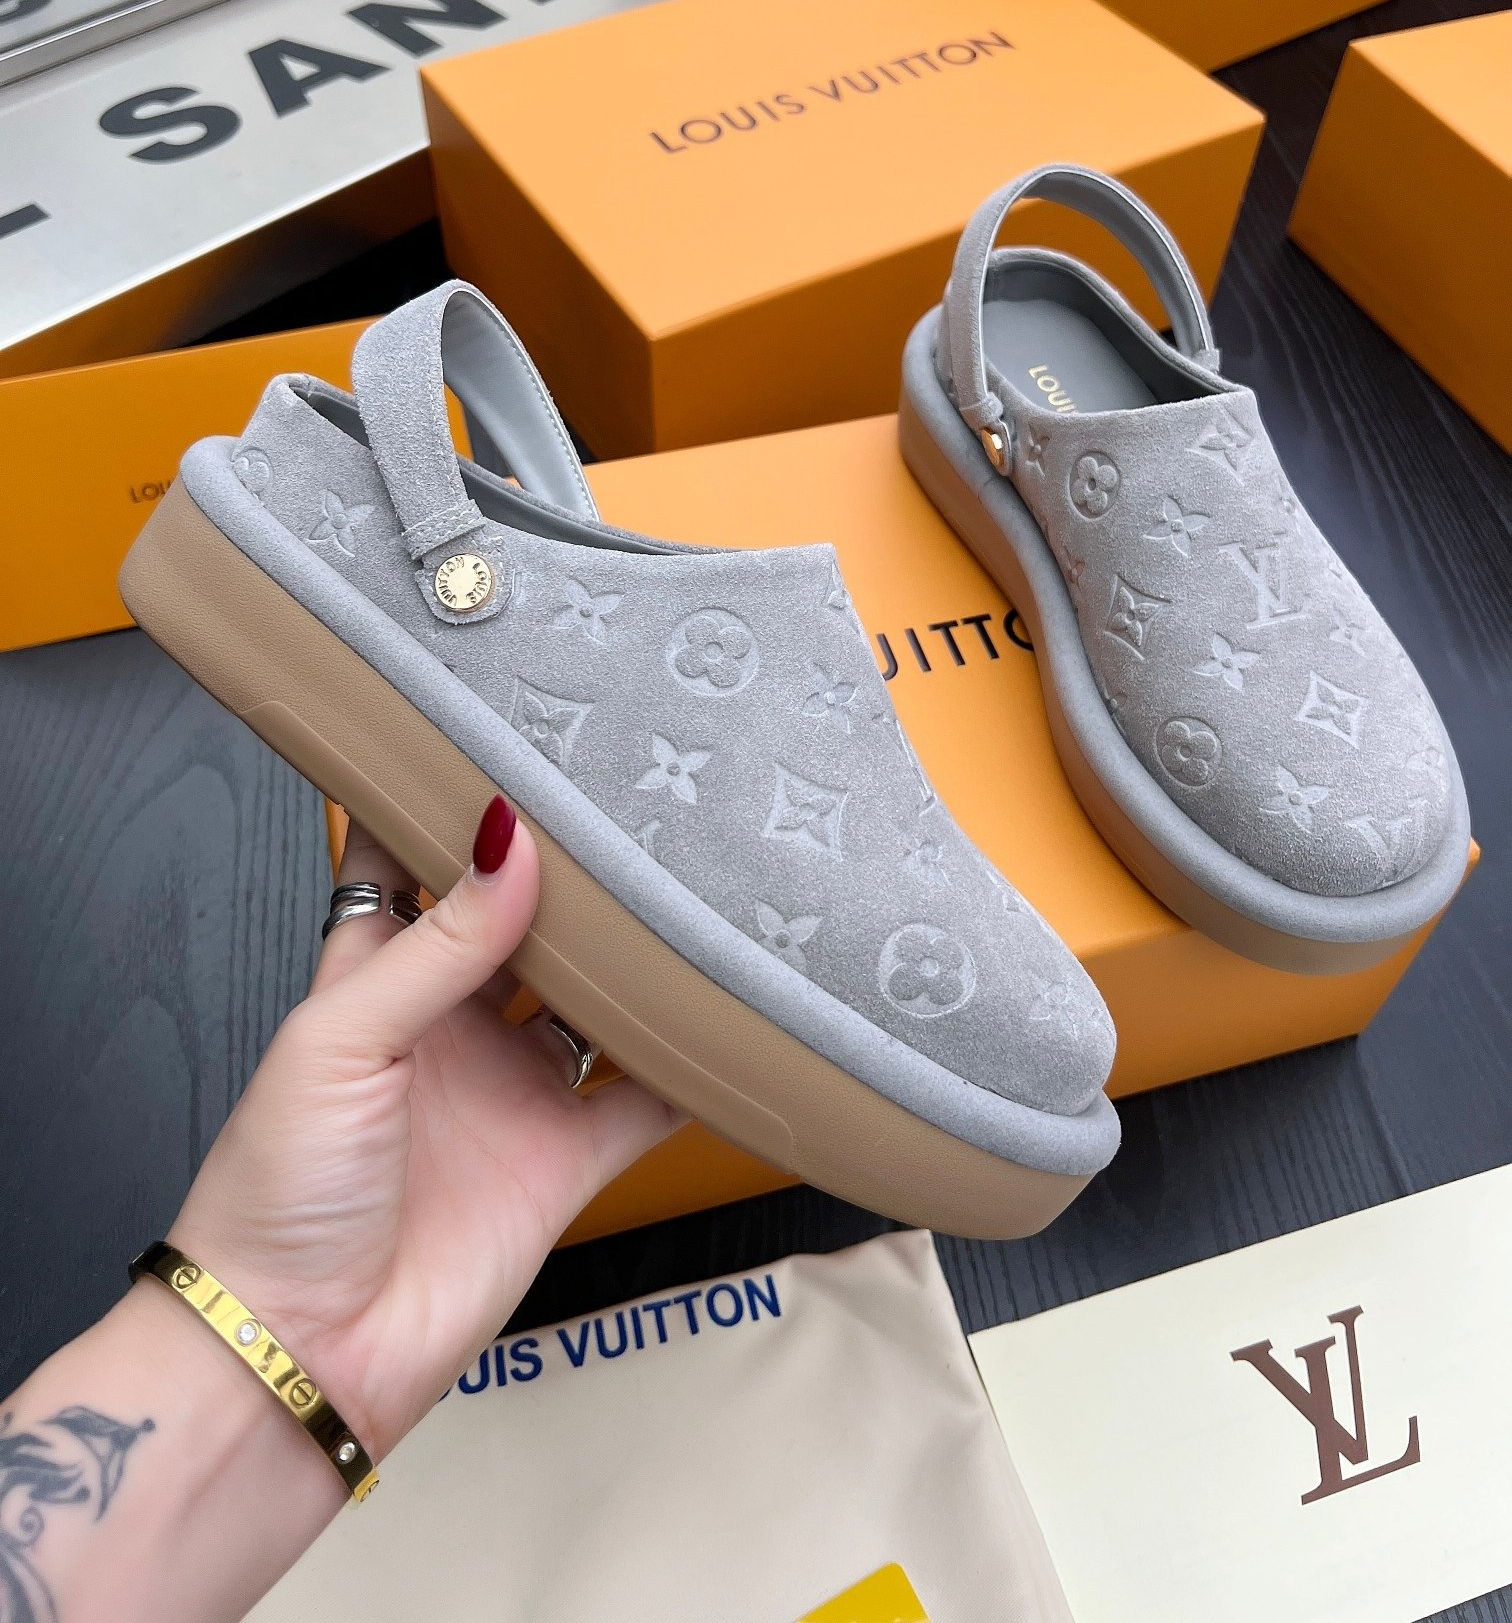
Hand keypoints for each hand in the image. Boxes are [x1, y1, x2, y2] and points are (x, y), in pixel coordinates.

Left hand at [167, 796, 680, 1459]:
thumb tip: (511, 839)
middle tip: (633, 796)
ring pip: (594, 1000)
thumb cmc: (278, 1187)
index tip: (507, 734)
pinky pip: (644, 1101)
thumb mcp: (344, 1038)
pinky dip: (691, 1069)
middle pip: (524, 923)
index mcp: (376, 976)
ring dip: (637, 958)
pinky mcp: (563, 1160)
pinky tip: (733, 1019)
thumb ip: (438, 942)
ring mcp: (512, 1089)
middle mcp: (452, 1023)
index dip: (449, 803)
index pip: (413, 864)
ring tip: (695, 883)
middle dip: (570, 870)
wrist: (299, 1351)